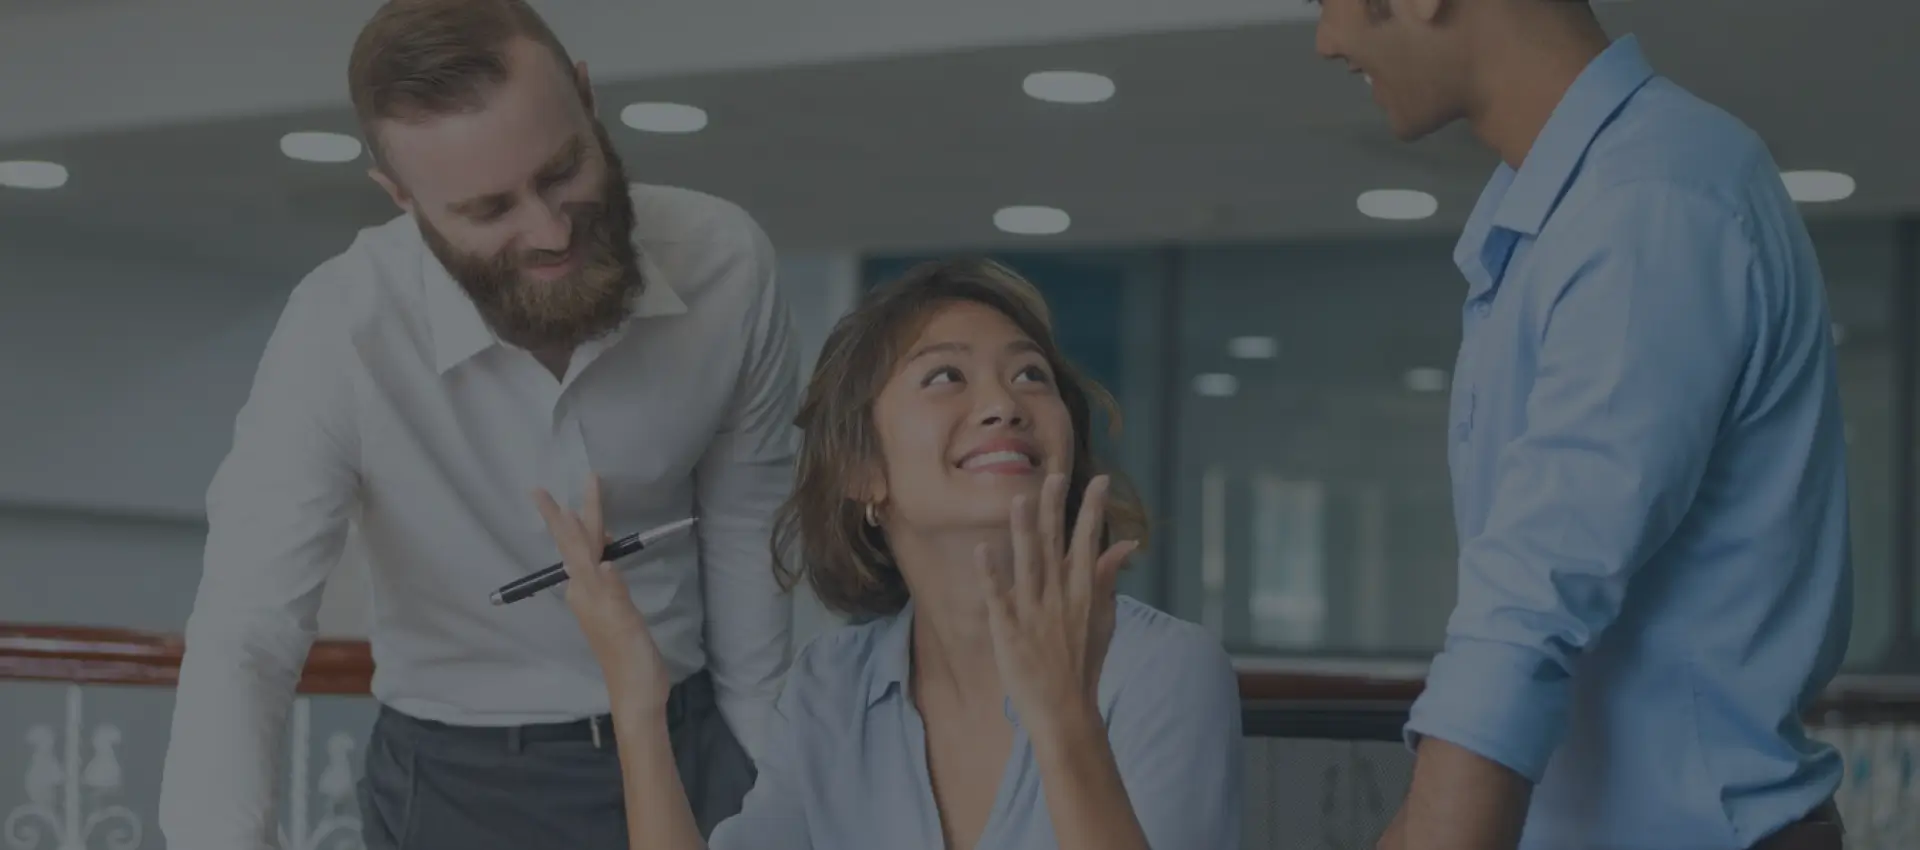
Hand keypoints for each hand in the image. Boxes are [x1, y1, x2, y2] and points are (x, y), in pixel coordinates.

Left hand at [533, 474, 671, 709]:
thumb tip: (606, 563)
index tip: (544, 492)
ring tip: (577, 508)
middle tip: (549, 490)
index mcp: (587, 591)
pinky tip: (602, 549)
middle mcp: (586, 591)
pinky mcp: (610, 607)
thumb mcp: (624, 624)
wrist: (637, 690)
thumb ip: (615, 592)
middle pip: (576, 546)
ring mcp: (596, 599)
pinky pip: (597, 569)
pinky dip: (597, 551)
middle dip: (568, 516)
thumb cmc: (631, 658)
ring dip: (580, 530)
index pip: (575, 545)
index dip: (567, 516)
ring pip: (585, 555)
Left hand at [976, 473, 1138, 733]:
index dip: (1093, 510)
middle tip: (1054, 475)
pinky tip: (983, 549)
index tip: (1100, 480)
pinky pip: (999, 596)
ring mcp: (1034, 613)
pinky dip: (991, 573)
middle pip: (1056, 544)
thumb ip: (1109, 578)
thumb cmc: (1083, 664)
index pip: (1090, 543)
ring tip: (1019, 498)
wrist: (1064, 711)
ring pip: (1028, 564)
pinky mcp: (1009, 630)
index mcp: (1085, 594)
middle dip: (1055, 508)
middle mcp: (1061, 598)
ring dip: (1023, 530)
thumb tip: (1127, 544)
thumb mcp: (1104, 619)